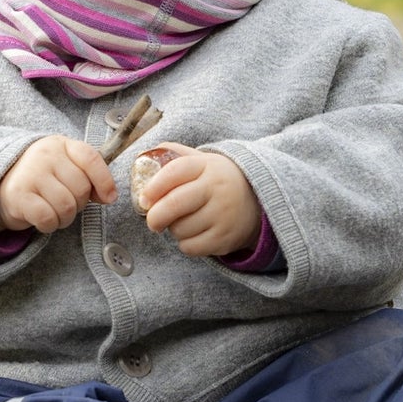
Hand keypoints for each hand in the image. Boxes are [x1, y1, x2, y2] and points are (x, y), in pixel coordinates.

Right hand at [0, 136, 115, 233]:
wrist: (0, 187)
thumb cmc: (42, 179)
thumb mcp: (65, 167)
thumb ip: (88, 176)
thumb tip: (109, 196)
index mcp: (61, 144)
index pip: (91, 158)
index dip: (104, 181)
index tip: (108, 198)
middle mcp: (45, 155)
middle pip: (81, 188)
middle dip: (79, 204)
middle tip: (67, 204)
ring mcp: (30, 173)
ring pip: (66, 206)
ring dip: (65, 218)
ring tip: (55, 212)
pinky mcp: (18, 195)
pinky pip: (48, 218)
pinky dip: (50, 225)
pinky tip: (43, 219)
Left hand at [139, 143, 261, 257]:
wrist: (259, 201)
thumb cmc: (218, 181)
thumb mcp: (203, 161)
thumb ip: (175, 154)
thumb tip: (145, 155)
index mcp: (208, 166)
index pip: (175, 172)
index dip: (153, 186)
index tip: (144, 199)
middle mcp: (217, 189)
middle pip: (173, 204)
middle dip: (154, 216)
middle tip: (152, 221)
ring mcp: (223, 215)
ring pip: (179, 229)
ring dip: (174, 229)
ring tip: (185, 222)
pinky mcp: (225, 239)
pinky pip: (190, 247)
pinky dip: (186, 244)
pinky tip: (195, 233)